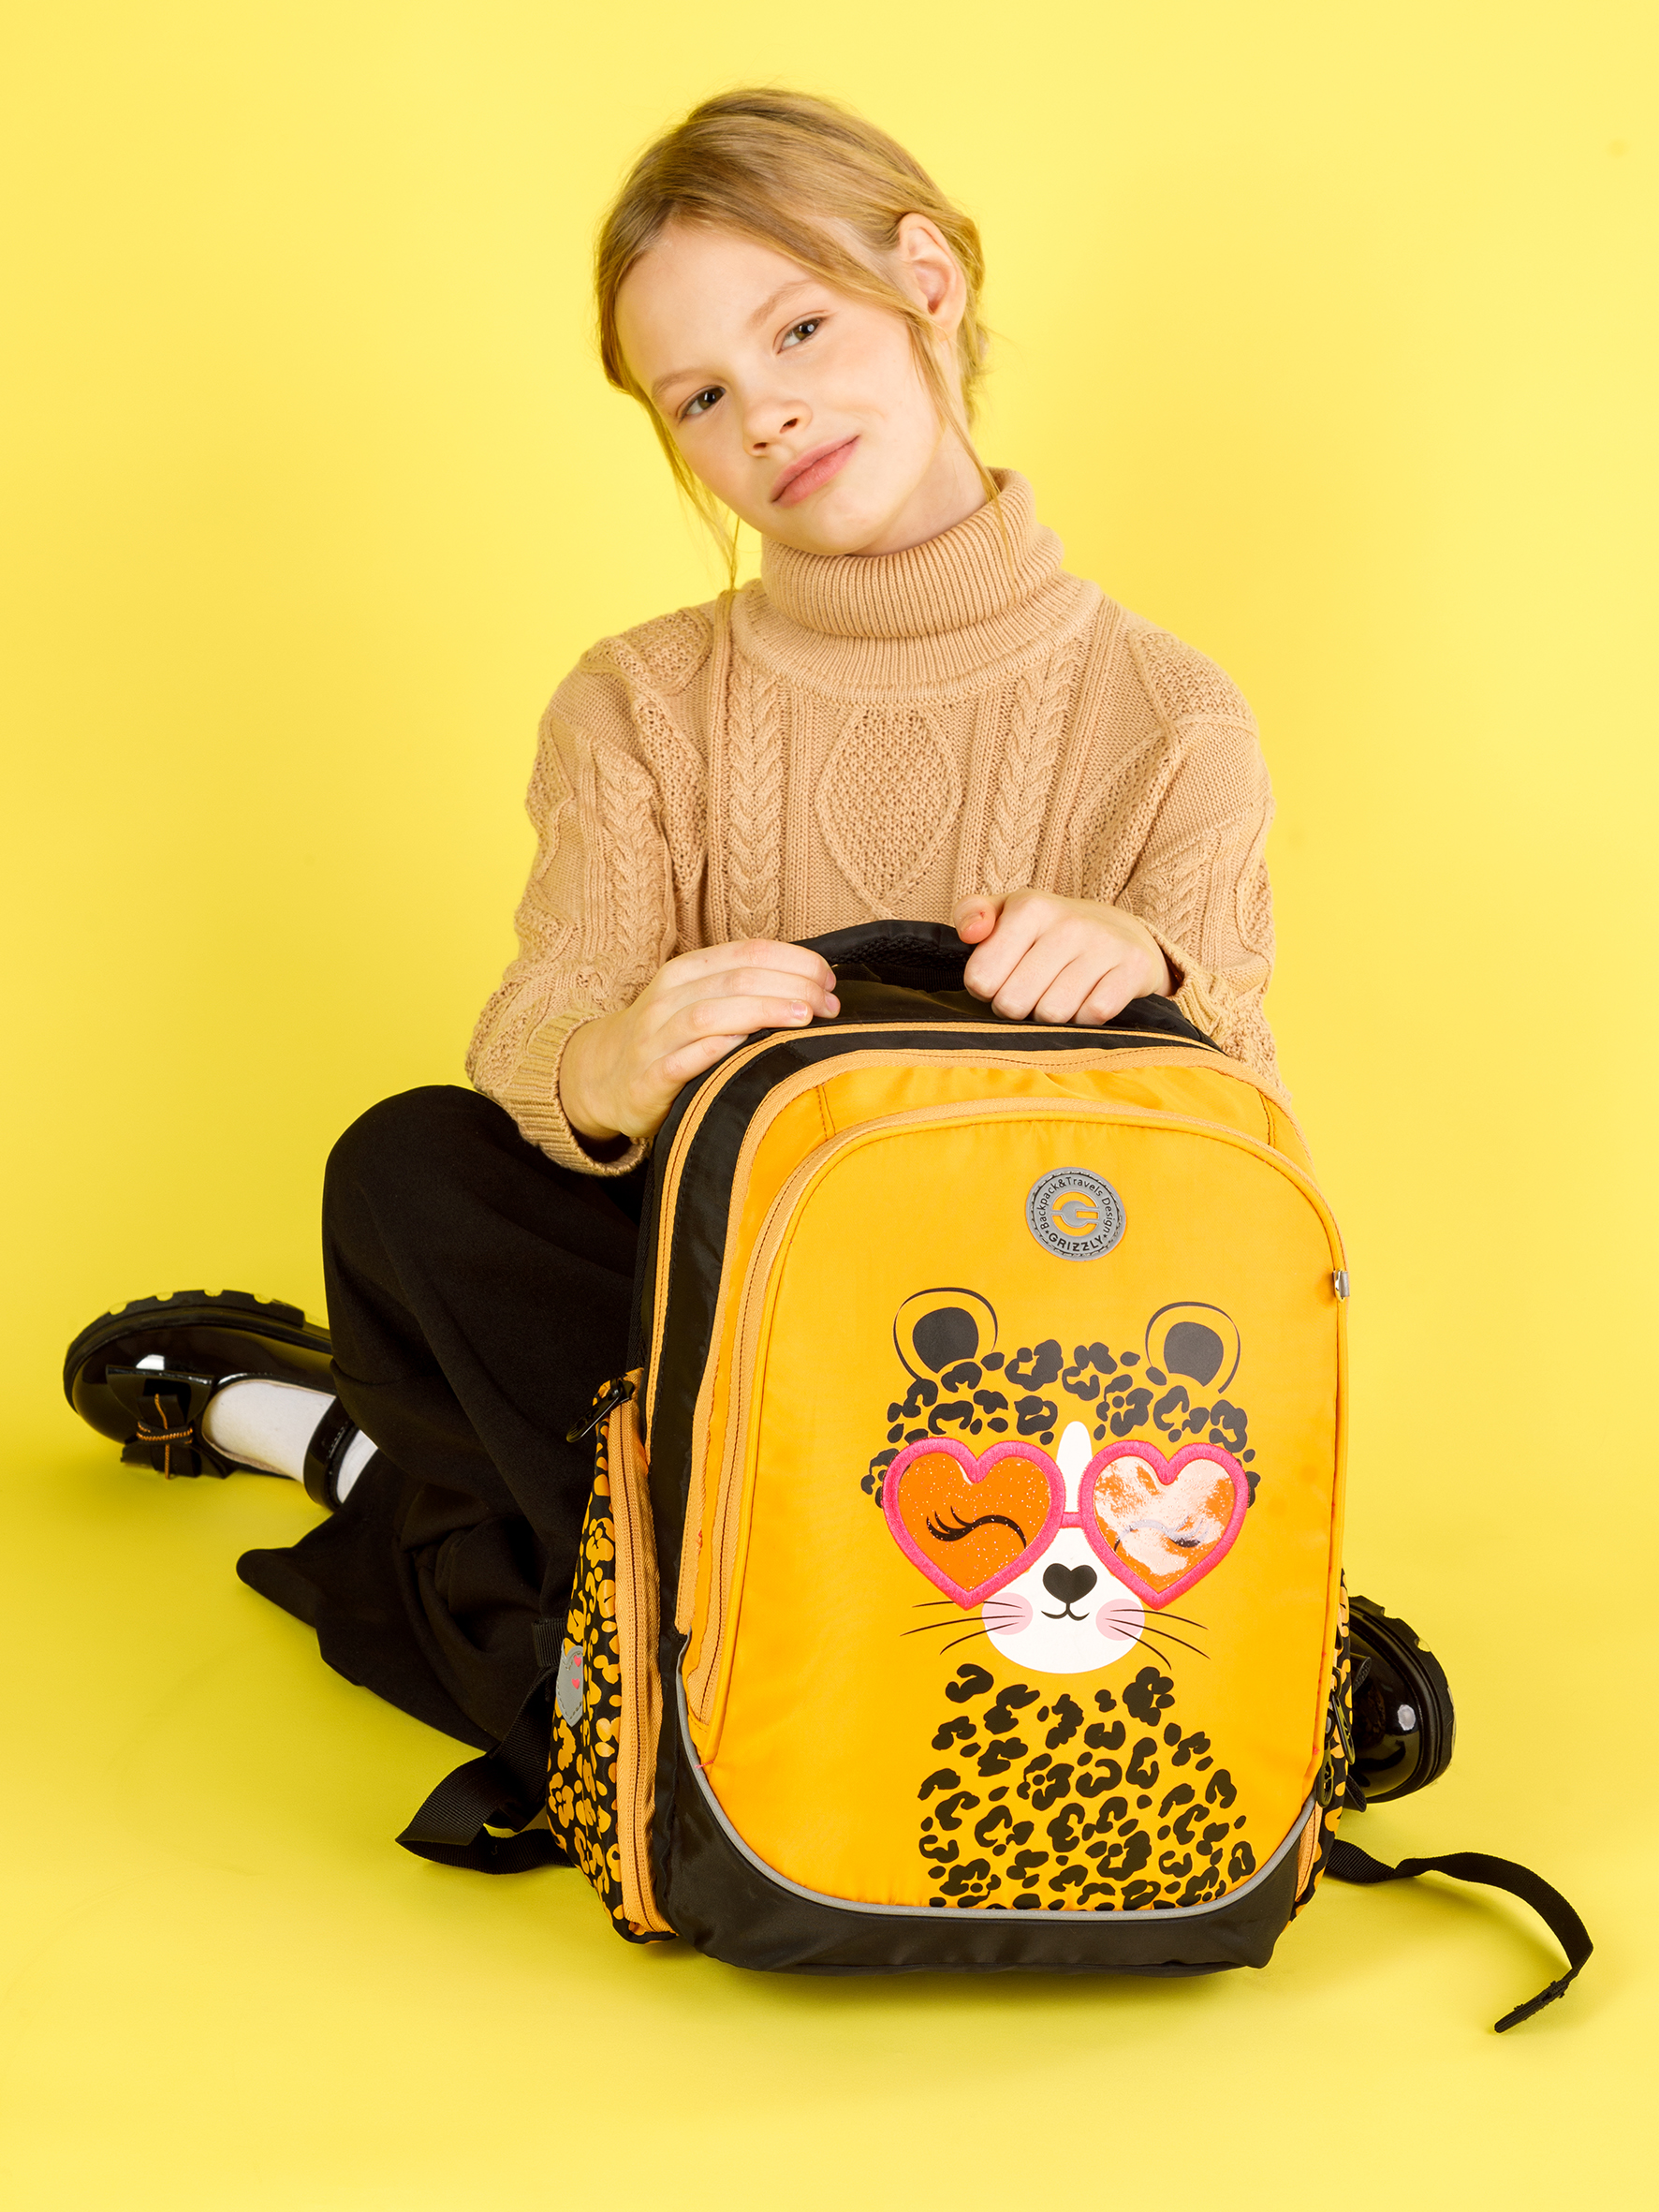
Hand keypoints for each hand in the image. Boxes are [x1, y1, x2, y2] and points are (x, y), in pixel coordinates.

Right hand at [560, 939, 839, 1145]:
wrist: (603, 1077)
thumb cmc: (668, 1038)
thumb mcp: (698, 1000)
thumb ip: (742, 990)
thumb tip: (814, 987)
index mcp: (686, 972)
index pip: (747, 953)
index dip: (794, 961)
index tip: (829, 979)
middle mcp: (668, 997)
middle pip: (736, 979)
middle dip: (791, 986)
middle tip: (828, 1003)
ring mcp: (655, 1037)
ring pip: (710, 1014)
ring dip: (762, 1011)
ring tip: (804, 1017)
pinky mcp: (649, 1078)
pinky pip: (683, 1059)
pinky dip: (717, 1050)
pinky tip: (749, 1047)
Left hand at [952, 889, 1172, 1024]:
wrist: (1121, 932)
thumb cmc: (1050, 930)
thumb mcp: (1007, 912)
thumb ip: (971, 913)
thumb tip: (970, 933)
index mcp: (1030, 907)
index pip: (980, 979)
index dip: (986, 988)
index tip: (1003, 976)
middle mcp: (1068, 923)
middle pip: (1013, 1003)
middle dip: (1016, 1007)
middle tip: (1030, 991)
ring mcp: (1104, 945)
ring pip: (1052, 1013)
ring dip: (1049, 1015)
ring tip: (1057, 994)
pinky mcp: (1133, 969)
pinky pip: (1091, 1016)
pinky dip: (1084, 1018)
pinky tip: (1086, 999)